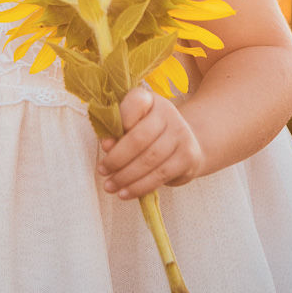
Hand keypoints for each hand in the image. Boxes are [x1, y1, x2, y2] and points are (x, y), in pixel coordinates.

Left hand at [96, 83, 203, 199]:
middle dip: (117, 159)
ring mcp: (181, 135)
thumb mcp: (132, 124)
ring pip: (149, 160)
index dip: (118, 122)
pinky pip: (160, 175)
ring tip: (111, 186)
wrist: (185, 142)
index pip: (134, 104)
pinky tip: (125, 193)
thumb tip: (107, 146)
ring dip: (126, 177)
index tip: (104, 144)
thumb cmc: (148, 132)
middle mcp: (169, 113)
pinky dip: (140, 187)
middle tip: (102, 171)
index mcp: (150, 99)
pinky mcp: (188, 157)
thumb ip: (117, 131)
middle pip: (139, 138)